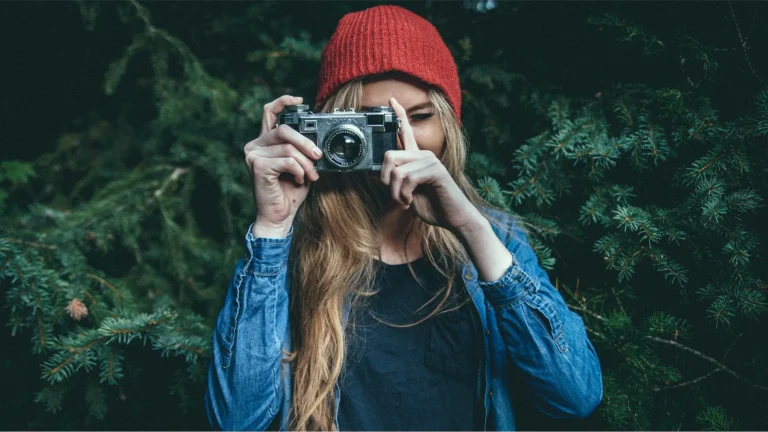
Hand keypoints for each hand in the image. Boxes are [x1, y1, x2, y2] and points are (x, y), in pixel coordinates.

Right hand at [244, 95, 322, 237]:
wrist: (279, 216)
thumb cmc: (289, 192)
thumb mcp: (300, 165)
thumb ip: (301, 150)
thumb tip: (317, 140)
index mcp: (264, 142)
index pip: (269, 113)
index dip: (283, 102)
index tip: (300, 100)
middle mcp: (255, 145)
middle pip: (284, 130)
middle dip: (306, 143)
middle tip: (318, 156)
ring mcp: (253, 155)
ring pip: (288, 148)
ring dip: (306, 163)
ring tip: (311, 175)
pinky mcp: (257, 166)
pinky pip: (287, 160)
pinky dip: (298, 170)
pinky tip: (298, 180)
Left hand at [380, 97, 483, 232]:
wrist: (454, 218)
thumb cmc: (433, 206)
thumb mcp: (406, 194)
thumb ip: (393, 182)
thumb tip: (372, 174)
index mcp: (416, 158)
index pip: (406, 132)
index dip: (399, 115)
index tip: (392, 100)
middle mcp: (423, 155)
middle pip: (389, 155)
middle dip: (385, 181)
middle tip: (396, 196)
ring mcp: (430, 161)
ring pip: (397, 171)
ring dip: (396, 193)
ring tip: (405, 202)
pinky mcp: (435, 170)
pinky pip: (408, 179)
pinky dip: (404, 195)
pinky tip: (411, 201)